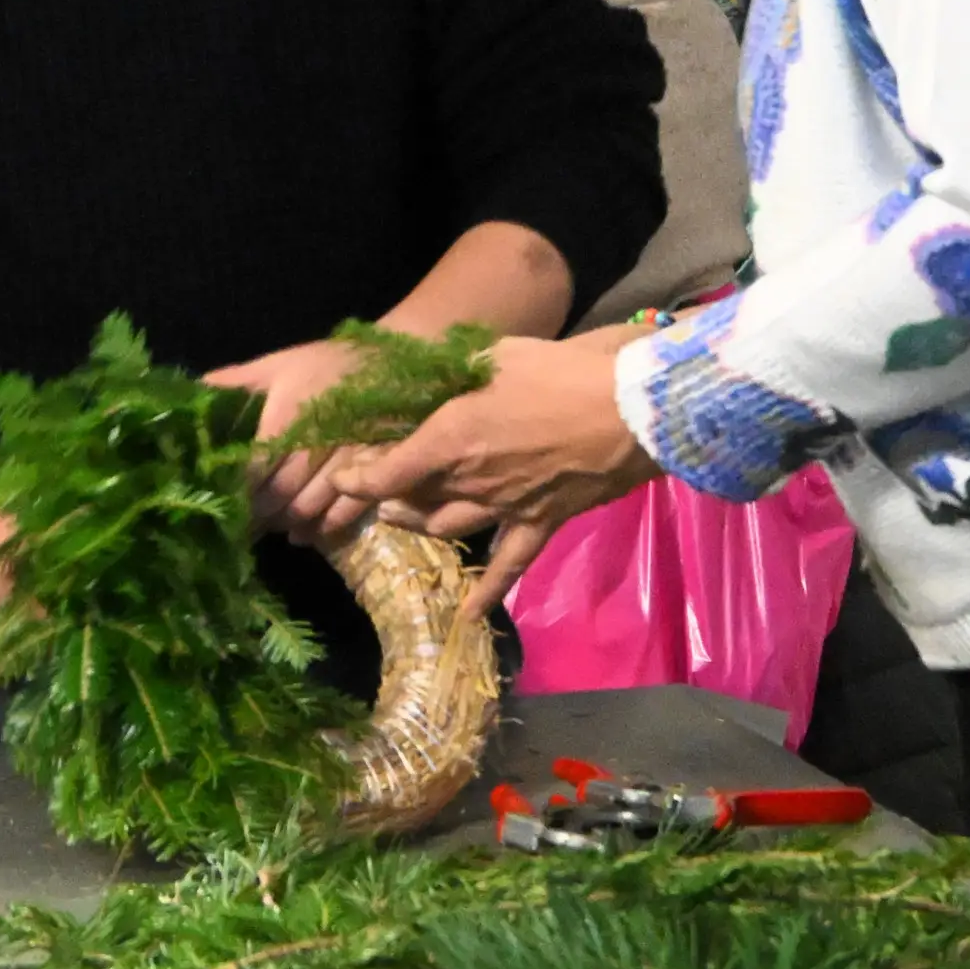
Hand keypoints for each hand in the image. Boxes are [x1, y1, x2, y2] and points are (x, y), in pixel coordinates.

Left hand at [209, 339, 366, 542]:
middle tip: (241, 527)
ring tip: (269, 527)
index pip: (256, 465)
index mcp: (289, 411)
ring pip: (310, 506)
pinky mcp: (377, 471)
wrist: (397, 361)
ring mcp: (350, 457)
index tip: (223, 505)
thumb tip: (195, 389)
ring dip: (286, 523)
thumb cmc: (330, 364)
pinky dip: (322, 529)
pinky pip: (346, 511)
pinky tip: (303, 533)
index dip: (239, 491)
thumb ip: (237, 380)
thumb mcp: (281, 364)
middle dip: (258, 514)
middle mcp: (318, 438)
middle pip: (281, 492)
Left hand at [323, 329, 659, 616]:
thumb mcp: (498, 353)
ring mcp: (506, 507)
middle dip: (384, 497)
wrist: (629, 407)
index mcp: (451, 436)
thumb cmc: (561, 369)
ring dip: (417, 525)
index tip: (339, 479)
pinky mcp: (542, 522)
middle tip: (373, 491)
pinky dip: (488, 591)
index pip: (387, 470)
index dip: (356, 479)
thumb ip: (460, 367)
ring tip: (399, 519)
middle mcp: (470, 480)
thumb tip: (435, 366)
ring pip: (447, 528)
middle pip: (412, 500)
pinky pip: (509, 565)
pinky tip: (468, 615)